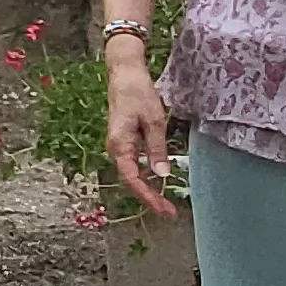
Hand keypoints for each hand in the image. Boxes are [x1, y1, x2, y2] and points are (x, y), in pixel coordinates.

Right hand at [103, 53, 181, 217]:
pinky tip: (157, 183)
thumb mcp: (153, 120)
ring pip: (132, 175)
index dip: (148, 197)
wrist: (124, 73)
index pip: (133, 180)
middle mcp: (115, 149)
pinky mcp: (124, 141)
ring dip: (148, 190)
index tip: (163, 209)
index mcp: (119, 146)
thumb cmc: (137, 93)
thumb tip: (162, 174)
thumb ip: (157, 149)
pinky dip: (145, 177)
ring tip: (165, 203)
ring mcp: (118, 146)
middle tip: (169, 212)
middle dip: (149, 198)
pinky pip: (133, 165)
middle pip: (131, 181)